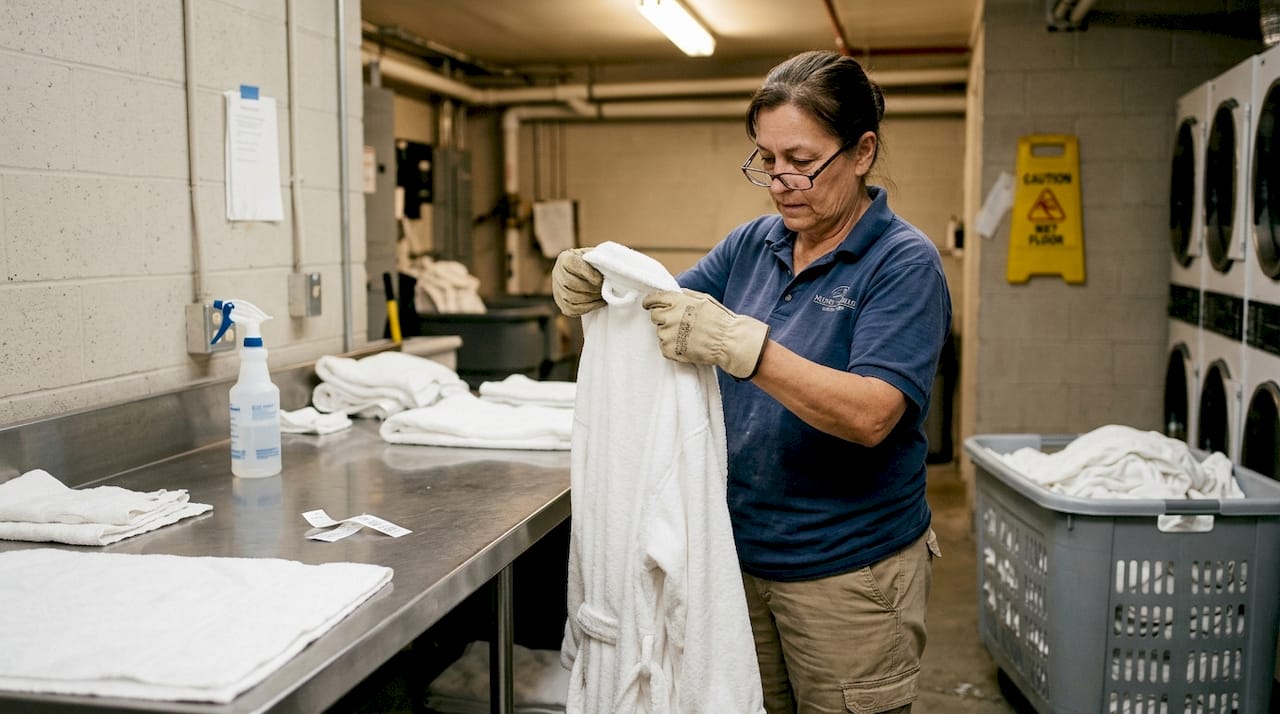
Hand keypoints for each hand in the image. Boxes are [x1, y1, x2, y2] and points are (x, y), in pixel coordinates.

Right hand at [551, 248, 605, 316]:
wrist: (589, 274)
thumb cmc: (595, 263)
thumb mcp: (596, 256)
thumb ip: (599, 261)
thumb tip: (607, 271)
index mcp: (565, 258)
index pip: (573, 264)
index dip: (588, 273)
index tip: (600, 279)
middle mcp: (557, 273)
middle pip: (571, 283)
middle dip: (591, 288)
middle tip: (605, 289)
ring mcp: (557, 289)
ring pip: (571, 298)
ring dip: (590, 299)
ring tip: (603, 296)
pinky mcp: (561, 303)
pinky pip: (572, 309)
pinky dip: (587, 308)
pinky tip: (598, 303)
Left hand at [642, 289, 769, 378]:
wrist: (728, 342)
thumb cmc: (720, 320)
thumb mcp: (704, 299)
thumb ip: (686, 296)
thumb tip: (675, 294)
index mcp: (677, 301)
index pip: (654, 299)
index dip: (650, 302)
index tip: (649, 305)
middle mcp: (670, 316)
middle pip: (655, 316)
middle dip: (663, 319)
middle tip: (677, 324)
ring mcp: (668, 334)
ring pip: (660, 333)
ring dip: (669, 334)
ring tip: (686, 336)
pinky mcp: (670, 350)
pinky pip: (664, 347)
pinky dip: (672, 347)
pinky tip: (686, 345)